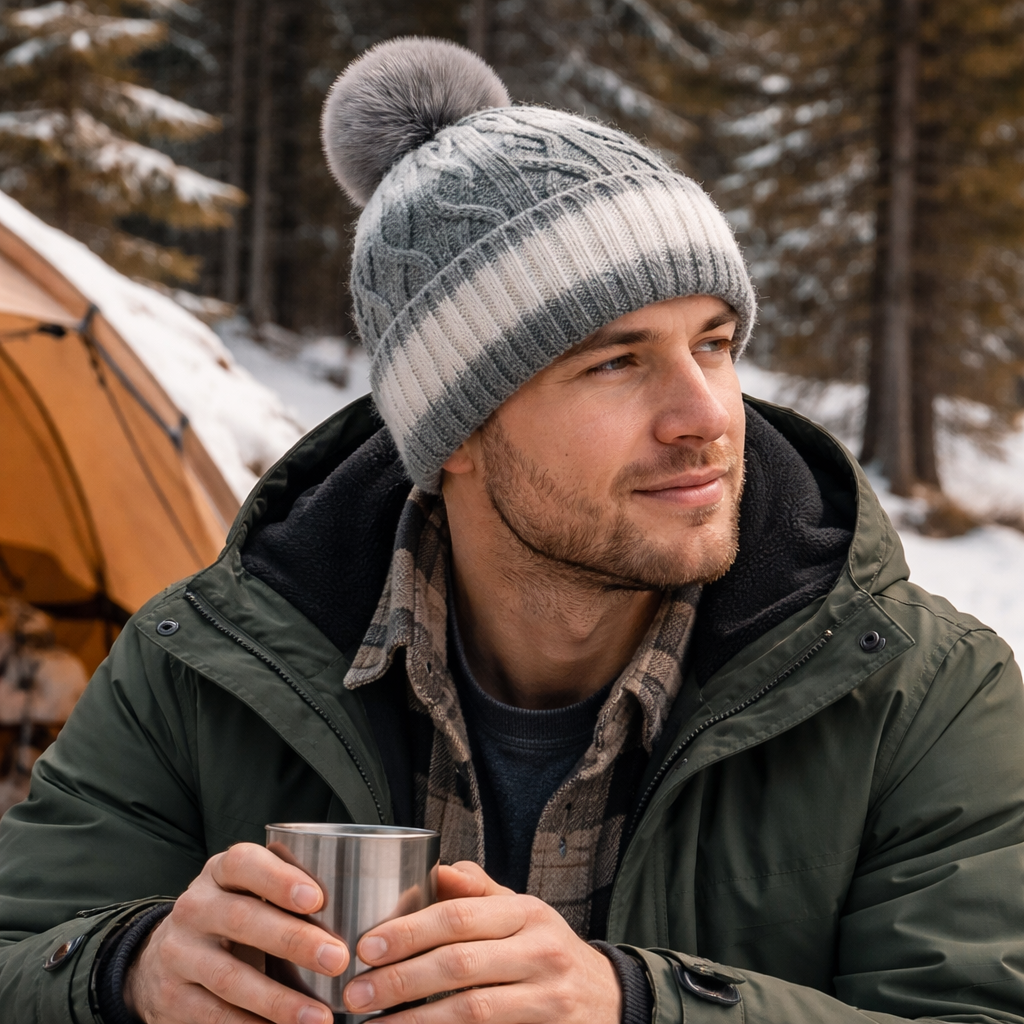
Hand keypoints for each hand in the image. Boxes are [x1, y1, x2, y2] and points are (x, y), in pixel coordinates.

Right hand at [124, 842, 348, 1023]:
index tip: (317, 899)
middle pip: (242, 920)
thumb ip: (289, 892)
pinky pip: (214, 1017)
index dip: (279, 880)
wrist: (167, 955)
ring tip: (319, 1018)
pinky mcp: (172, 999)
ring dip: (278, 1001)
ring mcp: (179, 954)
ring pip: (229, 978)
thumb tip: (360, 911)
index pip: (244, 864)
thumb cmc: (235, 914)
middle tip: (338, 960)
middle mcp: (194, 908)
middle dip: (293, 941)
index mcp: (219, 872)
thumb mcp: (251, 891)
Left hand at [342, 861, 621, 1023]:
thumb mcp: (523, 913)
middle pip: (459, 965)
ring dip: (413, 1021)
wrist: (610, 1001)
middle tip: (356, 992)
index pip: (459, 917)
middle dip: (400, 979)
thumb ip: (478, 893)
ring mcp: (546, 998)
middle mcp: (540, 952)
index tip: (365, 946)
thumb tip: (429, 869)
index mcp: (527, 913)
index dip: (408, 932)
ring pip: (470, 1010)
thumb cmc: (548, 950)